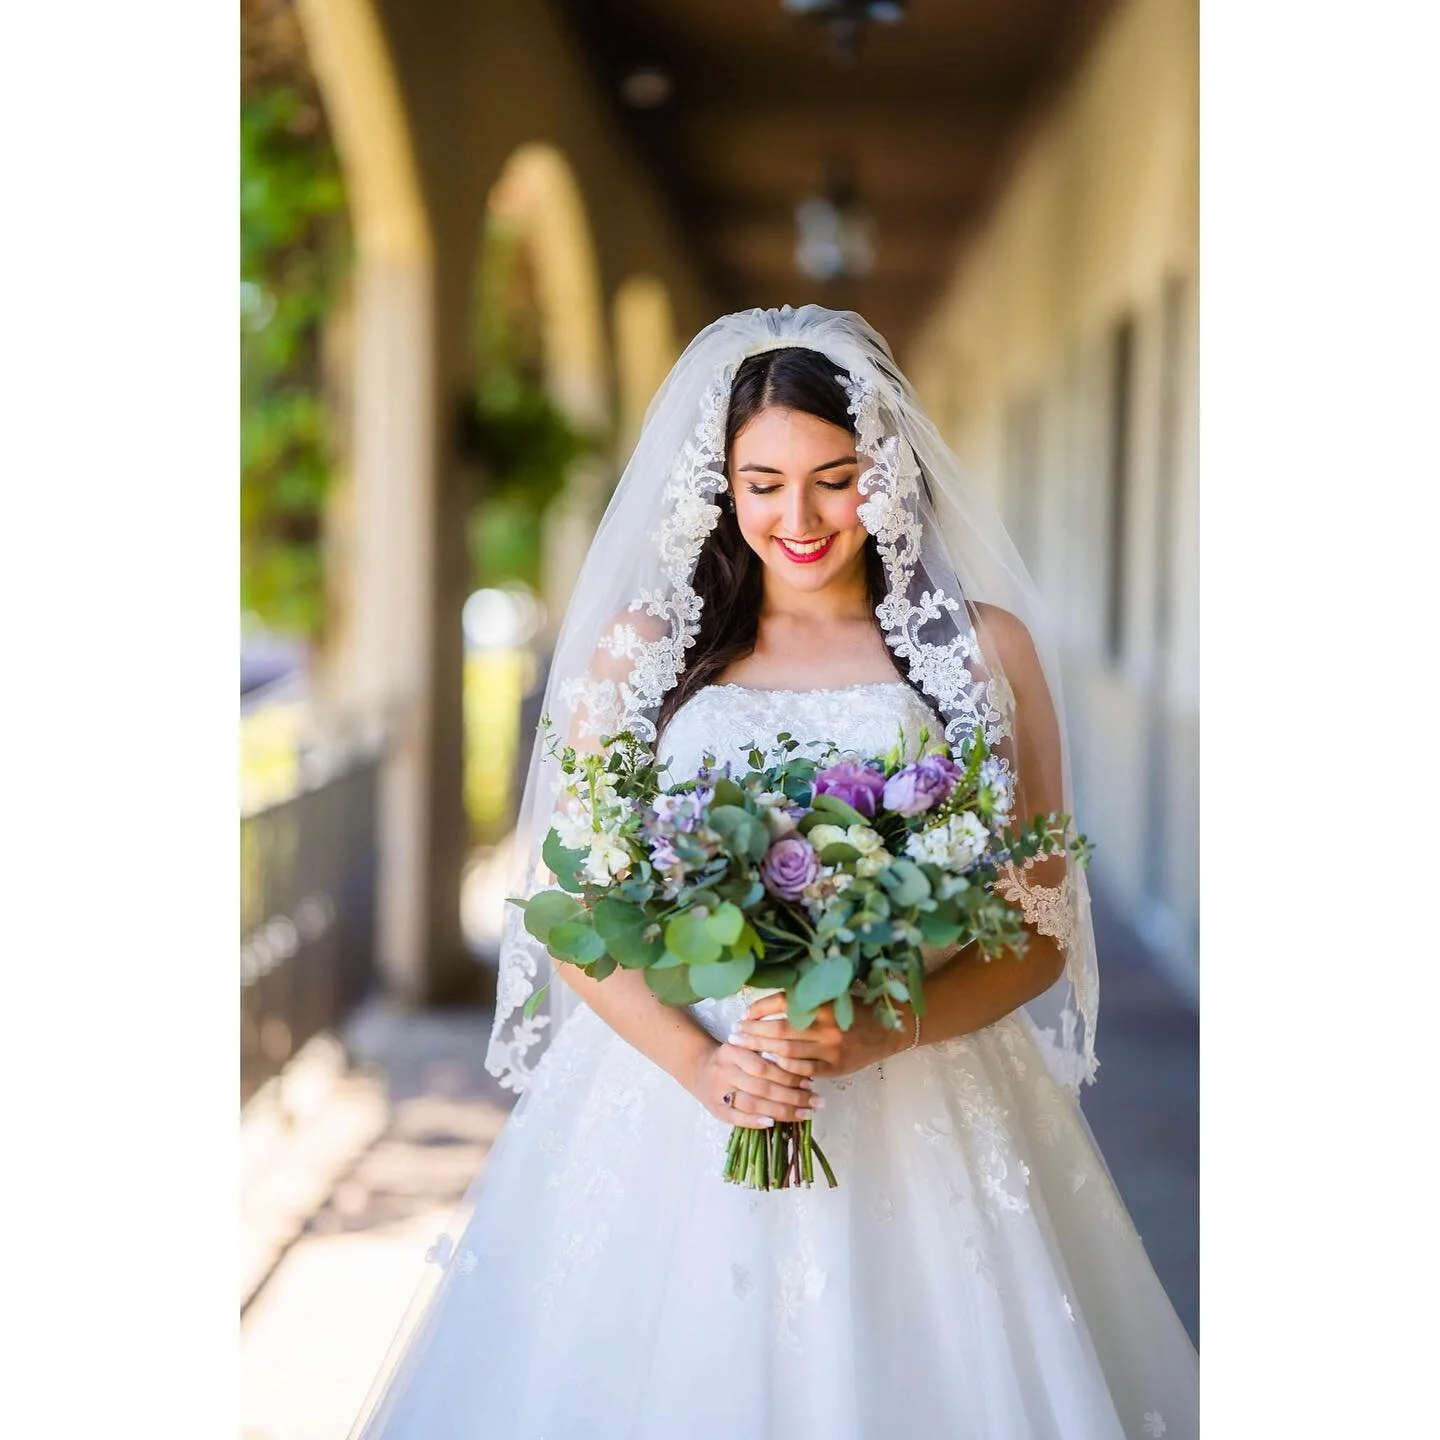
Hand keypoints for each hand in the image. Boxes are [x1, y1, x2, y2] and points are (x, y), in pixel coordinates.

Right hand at [687, 1040, 820, 1127]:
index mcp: (732, 1051)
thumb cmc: (732, 1058)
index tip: (811, 1082)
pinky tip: (774, 1123)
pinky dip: (756, 1121)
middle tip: (816, 1101)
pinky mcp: (716, 1110)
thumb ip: (766, 1053)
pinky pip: (737, 1118)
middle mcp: (724, 1071)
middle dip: (793, 1096)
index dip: (789, 1076)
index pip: (764, 1066)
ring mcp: (718, 1092)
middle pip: (762, 1087)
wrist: (698, 1068)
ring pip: (753, 1104)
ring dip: (781, 1111)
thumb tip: (801, 1067)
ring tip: (805, 1113)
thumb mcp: (745, 1046)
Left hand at [727, 992, 908, 1079]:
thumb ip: (806, 999)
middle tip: (734, 1034)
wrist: (890, 1030)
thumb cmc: (857, 1010)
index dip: (760, 1008)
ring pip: (788, 1052)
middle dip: (753, 1032)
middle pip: (780, 1030)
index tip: (744, 1013)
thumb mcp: (834, 997)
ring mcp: (831, 1049)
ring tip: (744, 1050)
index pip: (783, 1003)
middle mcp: (826, 1025)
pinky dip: (785, 1069)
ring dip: (763, 1051)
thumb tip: (768, 1002)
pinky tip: (770, 1065)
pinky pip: (804, 1071)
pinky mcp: (836, 1068)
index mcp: (824, 1003)